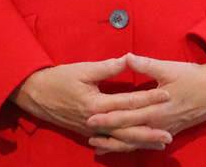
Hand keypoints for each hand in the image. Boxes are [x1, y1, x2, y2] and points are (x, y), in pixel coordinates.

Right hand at [11, 58, 171, 148]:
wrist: (36, 95)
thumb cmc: (59, 79)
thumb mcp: (83, 70)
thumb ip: (107, 67)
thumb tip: (128, 59)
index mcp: (96, 104)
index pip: (128, 101)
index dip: (148, 98)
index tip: (167, 95)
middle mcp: (95, 121)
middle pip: (127, 128)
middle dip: (149, 131)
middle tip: (169, 134)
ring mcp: (91, 130)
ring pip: (120, 139)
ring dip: (140, 142)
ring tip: (160, 144)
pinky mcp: (87, 133)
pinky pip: (109, 142)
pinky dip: (124, 145)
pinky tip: (137, 147)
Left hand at [85, 54, 205, 154]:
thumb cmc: (193, 78)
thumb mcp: (170, 68)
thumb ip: (147, 65)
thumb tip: (128, 57)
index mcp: (156, 108)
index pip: (127, 115)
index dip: (108, 117)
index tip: (90, 117)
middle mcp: (158, 123)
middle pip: (128, 132)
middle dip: (108, 133)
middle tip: (88, 133)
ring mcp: (163, 130)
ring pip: (136, 142)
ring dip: (116, 144)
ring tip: (98, 146)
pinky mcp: (168, 132)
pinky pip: (145, 143)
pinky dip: (131, 146)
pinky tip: (120, 147)